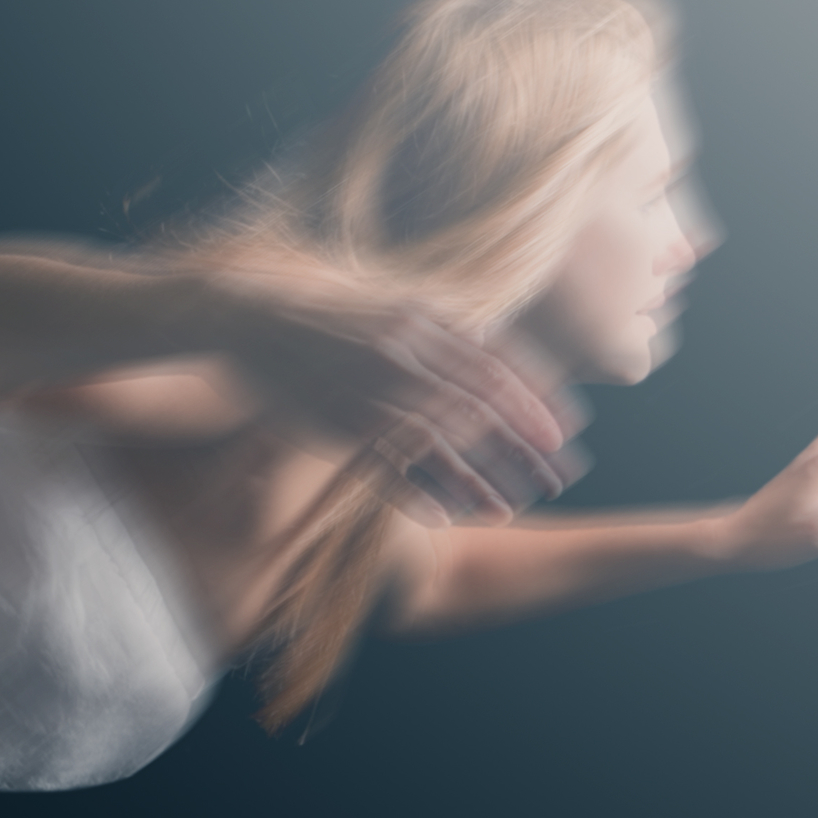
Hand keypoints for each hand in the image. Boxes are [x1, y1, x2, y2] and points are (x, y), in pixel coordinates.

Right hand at [212, 270, 582, 519]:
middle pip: (483, 403)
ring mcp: (372, 388)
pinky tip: (448, 515)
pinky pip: (390, 463)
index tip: (571, 428)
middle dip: (527, 443)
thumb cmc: (320, 311)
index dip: (538, 398)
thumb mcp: (388, 303)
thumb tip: (486, 340)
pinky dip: (420, 490)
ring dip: (481, 477)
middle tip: (563, 474)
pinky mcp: (339, 420)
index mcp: (423, 318)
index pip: (499, 361)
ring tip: (510, 507)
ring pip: (443, 440)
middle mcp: (405, 351)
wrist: (247, 314)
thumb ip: (436, 325)